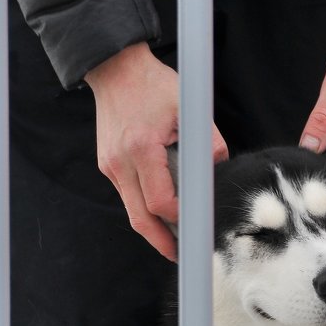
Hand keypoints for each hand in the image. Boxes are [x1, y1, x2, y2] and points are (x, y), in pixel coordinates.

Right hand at [86, 42, 228, 260]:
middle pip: (140, 219)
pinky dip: (144, 207)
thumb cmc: (154, 85)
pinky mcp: (107, 164)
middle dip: (161, 242)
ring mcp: (110, 165)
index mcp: (141, 149)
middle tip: (182, 256)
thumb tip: (218, 173)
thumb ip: (208, 143)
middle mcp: (120, 162)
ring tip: (174, 240)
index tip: (197, 225)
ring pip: (131, 211)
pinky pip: (127, 195)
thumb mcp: (189, 108)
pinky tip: (162, 212)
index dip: (180, 219)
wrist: (115, 69)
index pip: (161, 202)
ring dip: (152, 228)